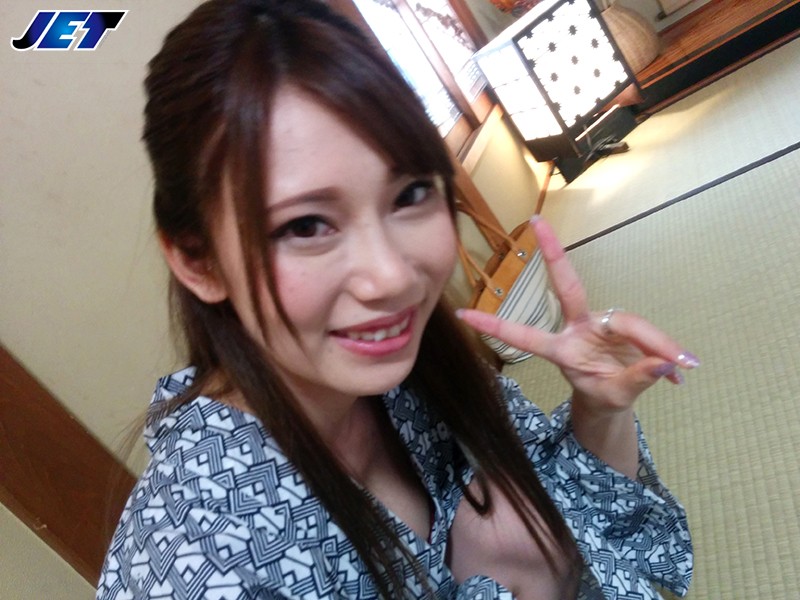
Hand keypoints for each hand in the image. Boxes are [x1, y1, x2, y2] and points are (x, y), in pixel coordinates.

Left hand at [457, 217, 699, 415]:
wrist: (612, 401)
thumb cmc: (602, 397)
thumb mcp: (614, 396)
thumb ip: (636, 380)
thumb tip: (664, 363)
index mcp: (563, 350)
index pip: (526, 335)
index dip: (496, 324)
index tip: (463, 314)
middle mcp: (578, 328)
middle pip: (569, 287)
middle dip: (553, 254)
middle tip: (537, 223)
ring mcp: (600, 324)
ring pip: (630, 322)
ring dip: (658, 343)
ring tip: (682, 367)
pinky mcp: (622, 325)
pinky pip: (648, 334)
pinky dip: (667, 352)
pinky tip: (682, 372)